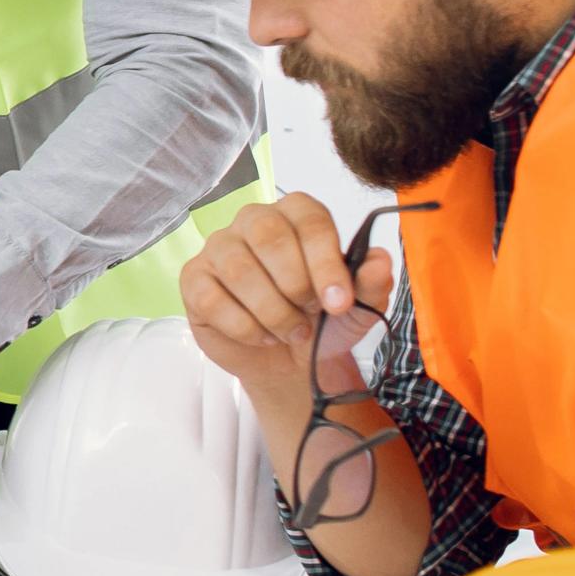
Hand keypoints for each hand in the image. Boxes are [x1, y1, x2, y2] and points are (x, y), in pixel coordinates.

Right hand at [179, 194, 388, 405]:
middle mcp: (254, 221)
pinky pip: (213, 299)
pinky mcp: (194, 279)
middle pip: (268, 235)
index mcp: (296, 214)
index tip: (340, 302)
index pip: (309, 219)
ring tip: (292, 331)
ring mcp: (219, 247)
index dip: (325, 261)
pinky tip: (263, 337)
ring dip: (273, 311)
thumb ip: (371, 282)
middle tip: (311, 314)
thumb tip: (380, 261)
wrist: (292, 361)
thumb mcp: (358, 307)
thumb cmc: (323, 322)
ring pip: (239, 269)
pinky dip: (245, 327)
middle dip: (295, 284)